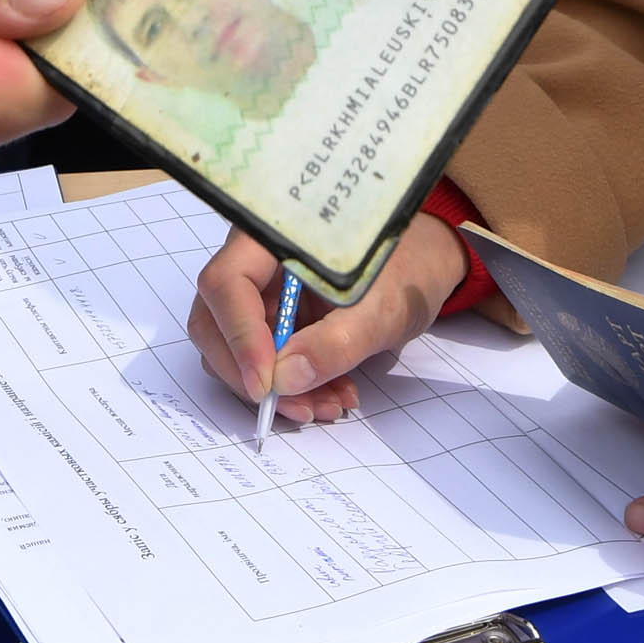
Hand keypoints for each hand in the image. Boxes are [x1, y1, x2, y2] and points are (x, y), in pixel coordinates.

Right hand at [185, 212, 467, 420]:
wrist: (426, 265)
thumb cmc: (407, 270)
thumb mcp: (381, 309)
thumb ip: (335, 342)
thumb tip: (284, 380)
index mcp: (272, 234)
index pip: (227, 283)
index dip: (239, 336)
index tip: (266, 386)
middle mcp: (254, 261)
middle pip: (217, 320)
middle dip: (251, 374)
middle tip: (296, 408)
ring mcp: (261, 292)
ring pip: (237, 349)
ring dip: (276, 388)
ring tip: (329, 405)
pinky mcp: (274, 319)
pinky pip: (265, 359)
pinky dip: (294, 385)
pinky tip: (331, 395)